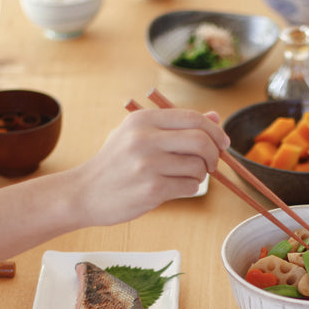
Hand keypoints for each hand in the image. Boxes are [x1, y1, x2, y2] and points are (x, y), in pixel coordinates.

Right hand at [70, 108, 229, 225]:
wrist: (85, 193)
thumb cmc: (116, 164)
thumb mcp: (139, 134)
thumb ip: (176, 125)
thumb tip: (215, 116)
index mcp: (143, 120)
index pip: (194, 118)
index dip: (215, 131)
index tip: (223, 143)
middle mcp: (145, 138)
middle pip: (201, 141)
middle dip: (214, 154)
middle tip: (211, 164)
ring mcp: (148, 164)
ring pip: (198, 166)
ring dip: (200, 174)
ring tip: (184, 177)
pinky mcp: (152, 188)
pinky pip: (190, 186)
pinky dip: (189, 187)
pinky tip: (175, 187)